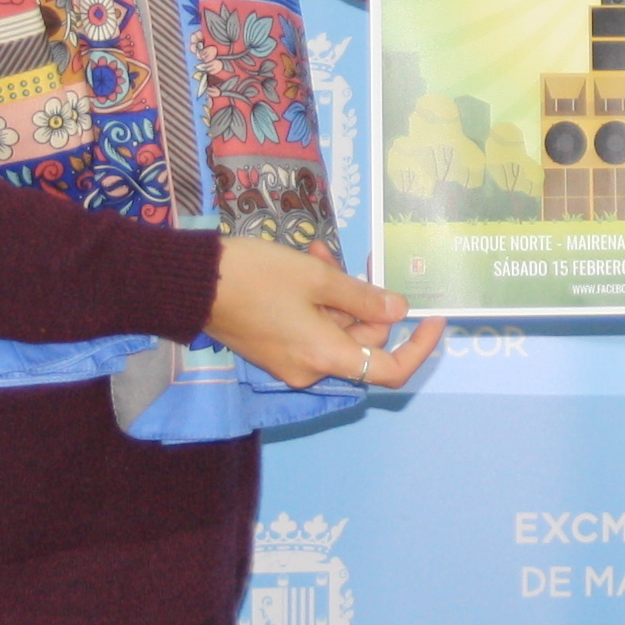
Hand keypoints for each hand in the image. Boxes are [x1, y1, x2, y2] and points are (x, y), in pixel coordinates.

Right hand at [203, 235, 445, 389]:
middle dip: (365, 301)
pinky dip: (316, 301)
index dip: (418, 347)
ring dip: (337, 293)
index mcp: (325, 356)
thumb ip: (363, 297)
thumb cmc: (255, 277)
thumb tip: (399, 312)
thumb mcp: (316, 278)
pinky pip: (311, 328)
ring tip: (322, 253)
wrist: (191, 284)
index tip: (433, 318)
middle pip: (360, 342)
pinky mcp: (273, 348)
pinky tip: (308, 264)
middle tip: (353, 260)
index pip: (389, 370)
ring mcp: (289, 361)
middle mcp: (310, 369)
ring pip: (335, 329)